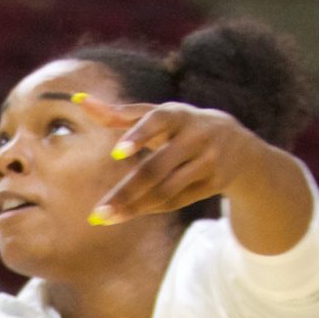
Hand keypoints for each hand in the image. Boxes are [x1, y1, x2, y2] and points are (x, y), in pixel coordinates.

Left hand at [78, 97, 266, 226]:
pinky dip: (150, 208)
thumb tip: (78, 100)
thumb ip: (120, 113)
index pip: (159, 121)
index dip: (139, 135)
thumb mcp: (159, 117)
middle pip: (157, 168)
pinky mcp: (214, 184)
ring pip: (166, 190)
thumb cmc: (182, 127)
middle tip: (96, 212)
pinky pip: (176, 201)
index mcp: (179, 114)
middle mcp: (196, 136)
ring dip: (133, 206)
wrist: (239, 146)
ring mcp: (208, 161)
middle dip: (126, 191)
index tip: (116, 152)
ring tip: (104, 218)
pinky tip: (126, 213)